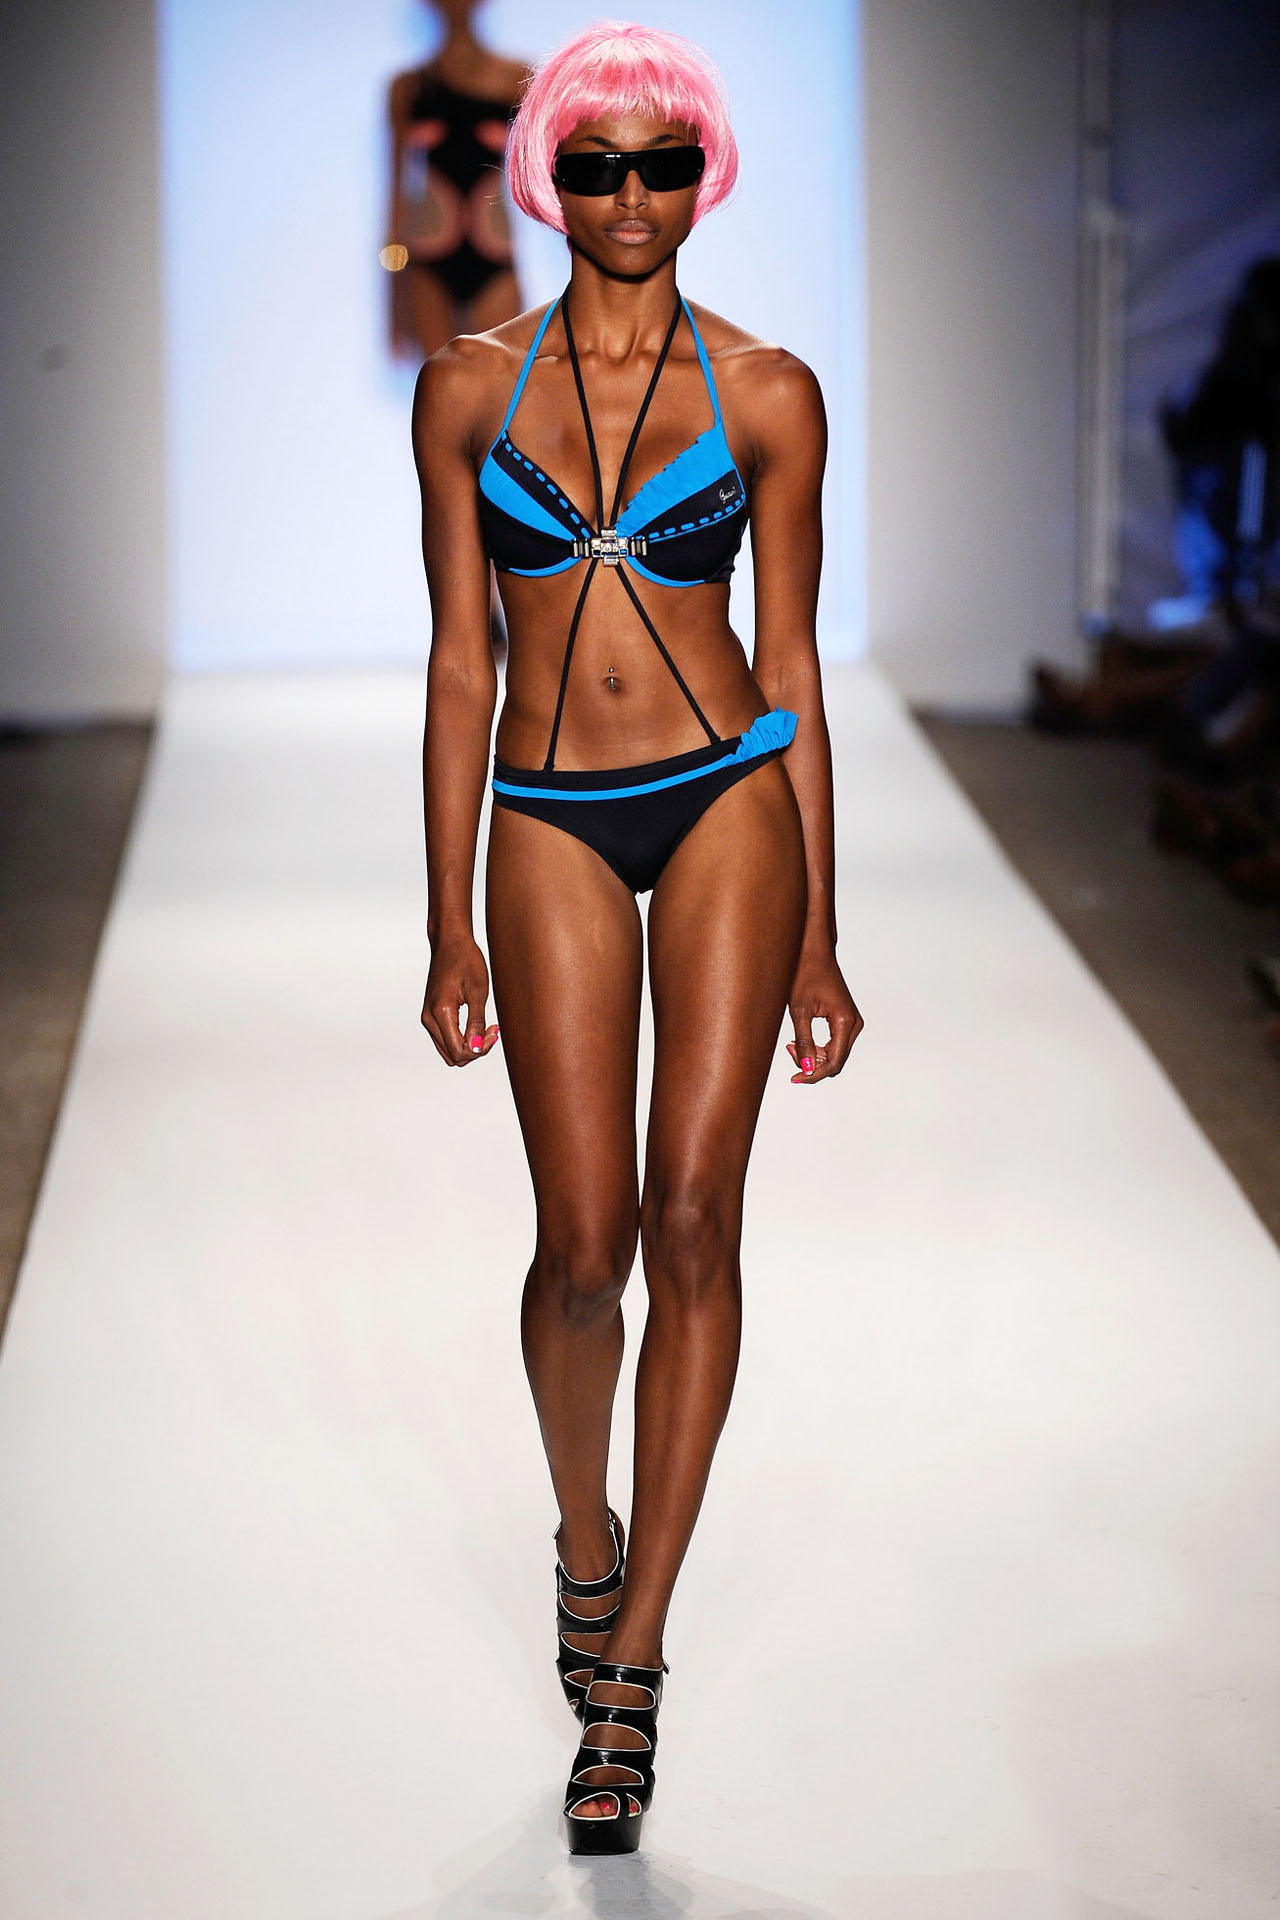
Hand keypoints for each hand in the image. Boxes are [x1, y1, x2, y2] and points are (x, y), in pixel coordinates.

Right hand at [421, 933, 499, 1066]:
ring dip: (469, 1046)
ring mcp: (428, 1018)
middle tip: (492, 1030)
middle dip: (476, 1049)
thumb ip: (477, 1023)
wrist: (449, 942)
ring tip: (486, 1028)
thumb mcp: (478, 991)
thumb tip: (477, 1048)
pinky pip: (446, 1040)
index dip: (481, 1049)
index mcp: (440, 1012)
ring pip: (449, 1051)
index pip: (459, 1051)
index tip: (495, 1030)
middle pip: (453, 1056)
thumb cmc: (466, 960)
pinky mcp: (431, 1015)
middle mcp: (429, 1019)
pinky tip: (476, 1025)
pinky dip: (462, 1039)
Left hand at [784, 945, 862, 1084]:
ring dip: (814, 1056)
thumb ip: (804, 1042)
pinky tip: (799, 1040)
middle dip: (812, 1064)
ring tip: (791, 1045)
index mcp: (846, 1022)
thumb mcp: (799, 1010)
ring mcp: (852, 1022)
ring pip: (835, 1054)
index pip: (834, 1062)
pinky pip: (834, 1044)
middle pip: (836, 1061)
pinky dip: (818, 1048)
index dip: (814, 1075)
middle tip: (788, 1051)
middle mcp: (854, 1024)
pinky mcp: (845, 1019)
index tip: (794, 1079)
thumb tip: (807, 1070)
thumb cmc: (804, 975)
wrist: (813, 952)